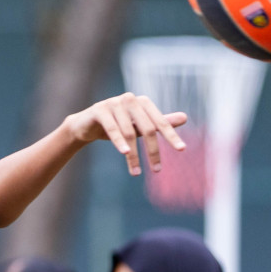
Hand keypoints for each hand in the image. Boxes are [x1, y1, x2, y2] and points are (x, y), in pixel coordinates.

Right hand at [63, 93, 186, 175]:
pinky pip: (112, 128)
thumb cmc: (117, 125)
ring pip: (129, 133)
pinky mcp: (100, 110)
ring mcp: (114, 103)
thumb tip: (185, 117)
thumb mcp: (139, 125)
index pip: (160, 121)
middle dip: (153, 151)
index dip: (171, 135)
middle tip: (157, 170)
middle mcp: (130, 99)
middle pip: (147, 128)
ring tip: (137, 172)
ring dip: (133, 155)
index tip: (181, 149)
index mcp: (143, 102)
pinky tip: (125, 154)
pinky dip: (119, 142)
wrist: (86, 125)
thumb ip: (160, 122)